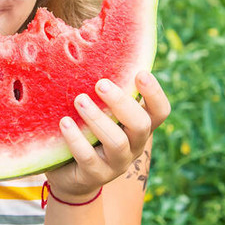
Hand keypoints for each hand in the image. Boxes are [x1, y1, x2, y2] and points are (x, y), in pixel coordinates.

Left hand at [45, 71, 170, 201]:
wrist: (70, 175)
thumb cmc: (87, 132)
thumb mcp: (100, 113)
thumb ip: (104, 93)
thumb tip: (92, 48)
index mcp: (138, 127)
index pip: (160, 112)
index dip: (154, 93)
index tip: (140, 73)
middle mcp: (133, 146)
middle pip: (140, 125)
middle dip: (121, 103)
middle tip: (101, 83)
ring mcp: (116, 163)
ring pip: (116, 142)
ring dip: (97, 118)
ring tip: (79, 100)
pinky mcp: (94, 175)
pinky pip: (88, 158)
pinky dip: (76, 139)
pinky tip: (64, 122)